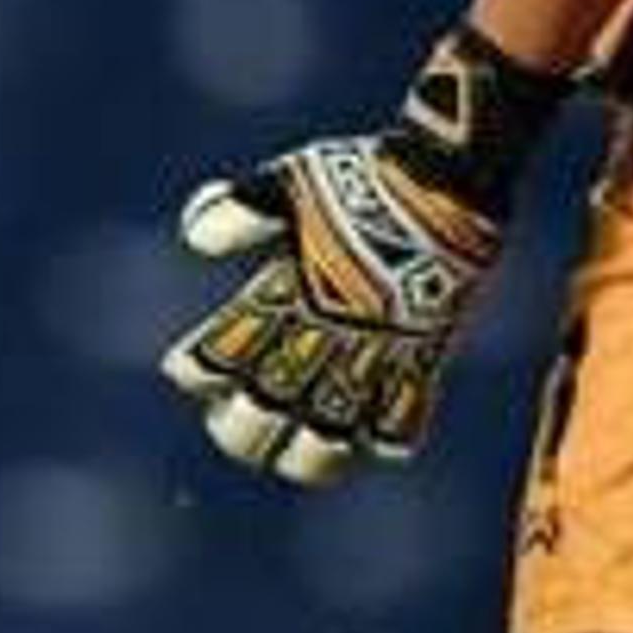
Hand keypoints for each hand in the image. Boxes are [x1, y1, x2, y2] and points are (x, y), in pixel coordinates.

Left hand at [160, 133, 505, 486]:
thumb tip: (196, 240)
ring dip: (305, 455)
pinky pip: (403, 420)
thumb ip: (242, 210)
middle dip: (239, 429)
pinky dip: (383, 439)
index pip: (221, 356)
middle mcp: (326, 331)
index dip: (196, 371)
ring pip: (329, 435)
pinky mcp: (424, 357)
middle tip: (230, 424)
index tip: (186, 370)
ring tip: (289, 457)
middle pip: (265, 410)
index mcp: (286, 292)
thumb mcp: (289, 180)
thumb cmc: (360, 176)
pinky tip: (364, 444)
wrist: (447, 175)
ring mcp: (377, 349)